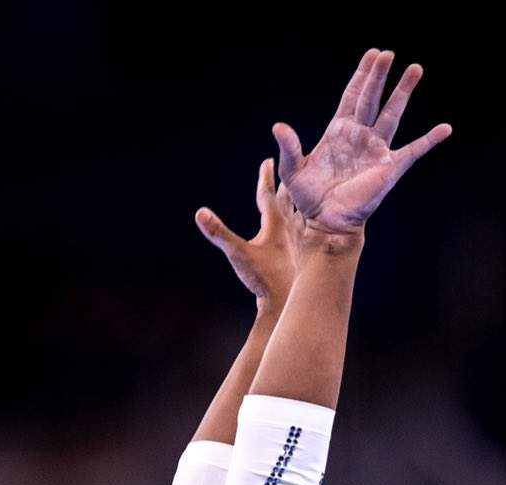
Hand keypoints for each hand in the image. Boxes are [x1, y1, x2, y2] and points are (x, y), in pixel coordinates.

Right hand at [196, 157, 302, 311]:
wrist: (287, 302)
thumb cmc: (264, 279)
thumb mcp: (237, 254)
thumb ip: (219, 233)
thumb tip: (200, 212)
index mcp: (275, 224)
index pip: (268, 194)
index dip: (266, 177)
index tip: (268, 161)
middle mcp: (290, 230)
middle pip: (288, 200)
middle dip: (284, 184)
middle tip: (290, 168)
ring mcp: (299, 243)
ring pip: (299, 215)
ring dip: (298, 203)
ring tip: (300, 196)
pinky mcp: (302, 257)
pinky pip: (304, 233)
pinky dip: (303, 224)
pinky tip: (305, 231)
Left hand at [272, 48, 451, 235]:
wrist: (327, 222)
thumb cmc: (310, 198)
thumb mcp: (293, 171)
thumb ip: (289, 147)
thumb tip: (278, 126)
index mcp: (339, 131)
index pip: (353, 96)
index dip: (362, 75)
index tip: (372, 54)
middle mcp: (361, 135)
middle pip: (373, 98)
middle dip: (380, 75)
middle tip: (389, 53)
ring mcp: (377, 149)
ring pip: (392, 114)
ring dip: (403, 92)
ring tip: (415, 68)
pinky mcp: (390, 167)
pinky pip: (414, 151)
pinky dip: (430, 140)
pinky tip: (445, 129)